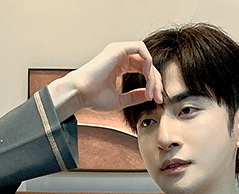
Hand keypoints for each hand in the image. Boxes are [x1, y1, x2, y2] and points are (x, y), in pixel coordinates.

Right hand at [47, 42, 163, 119]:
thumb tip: (149, 95)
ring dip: (152, 74)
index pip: (143, 71)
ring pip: (146, 58)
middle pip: (147, 65)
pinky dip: (148, 62)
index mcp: (119, 67)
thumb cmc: (93, 98)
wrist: (80, 94)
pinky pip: (140, 48)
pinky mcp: (118, 49)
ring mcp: (119, 52)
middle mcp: (120, 57)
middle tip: (158, 97)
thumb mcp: (121, 100)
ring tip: (151, 89)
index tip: (155, 99)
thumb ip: (135, 96)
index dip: (152, 85)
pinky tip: (147, 77)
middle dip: (156, 82)